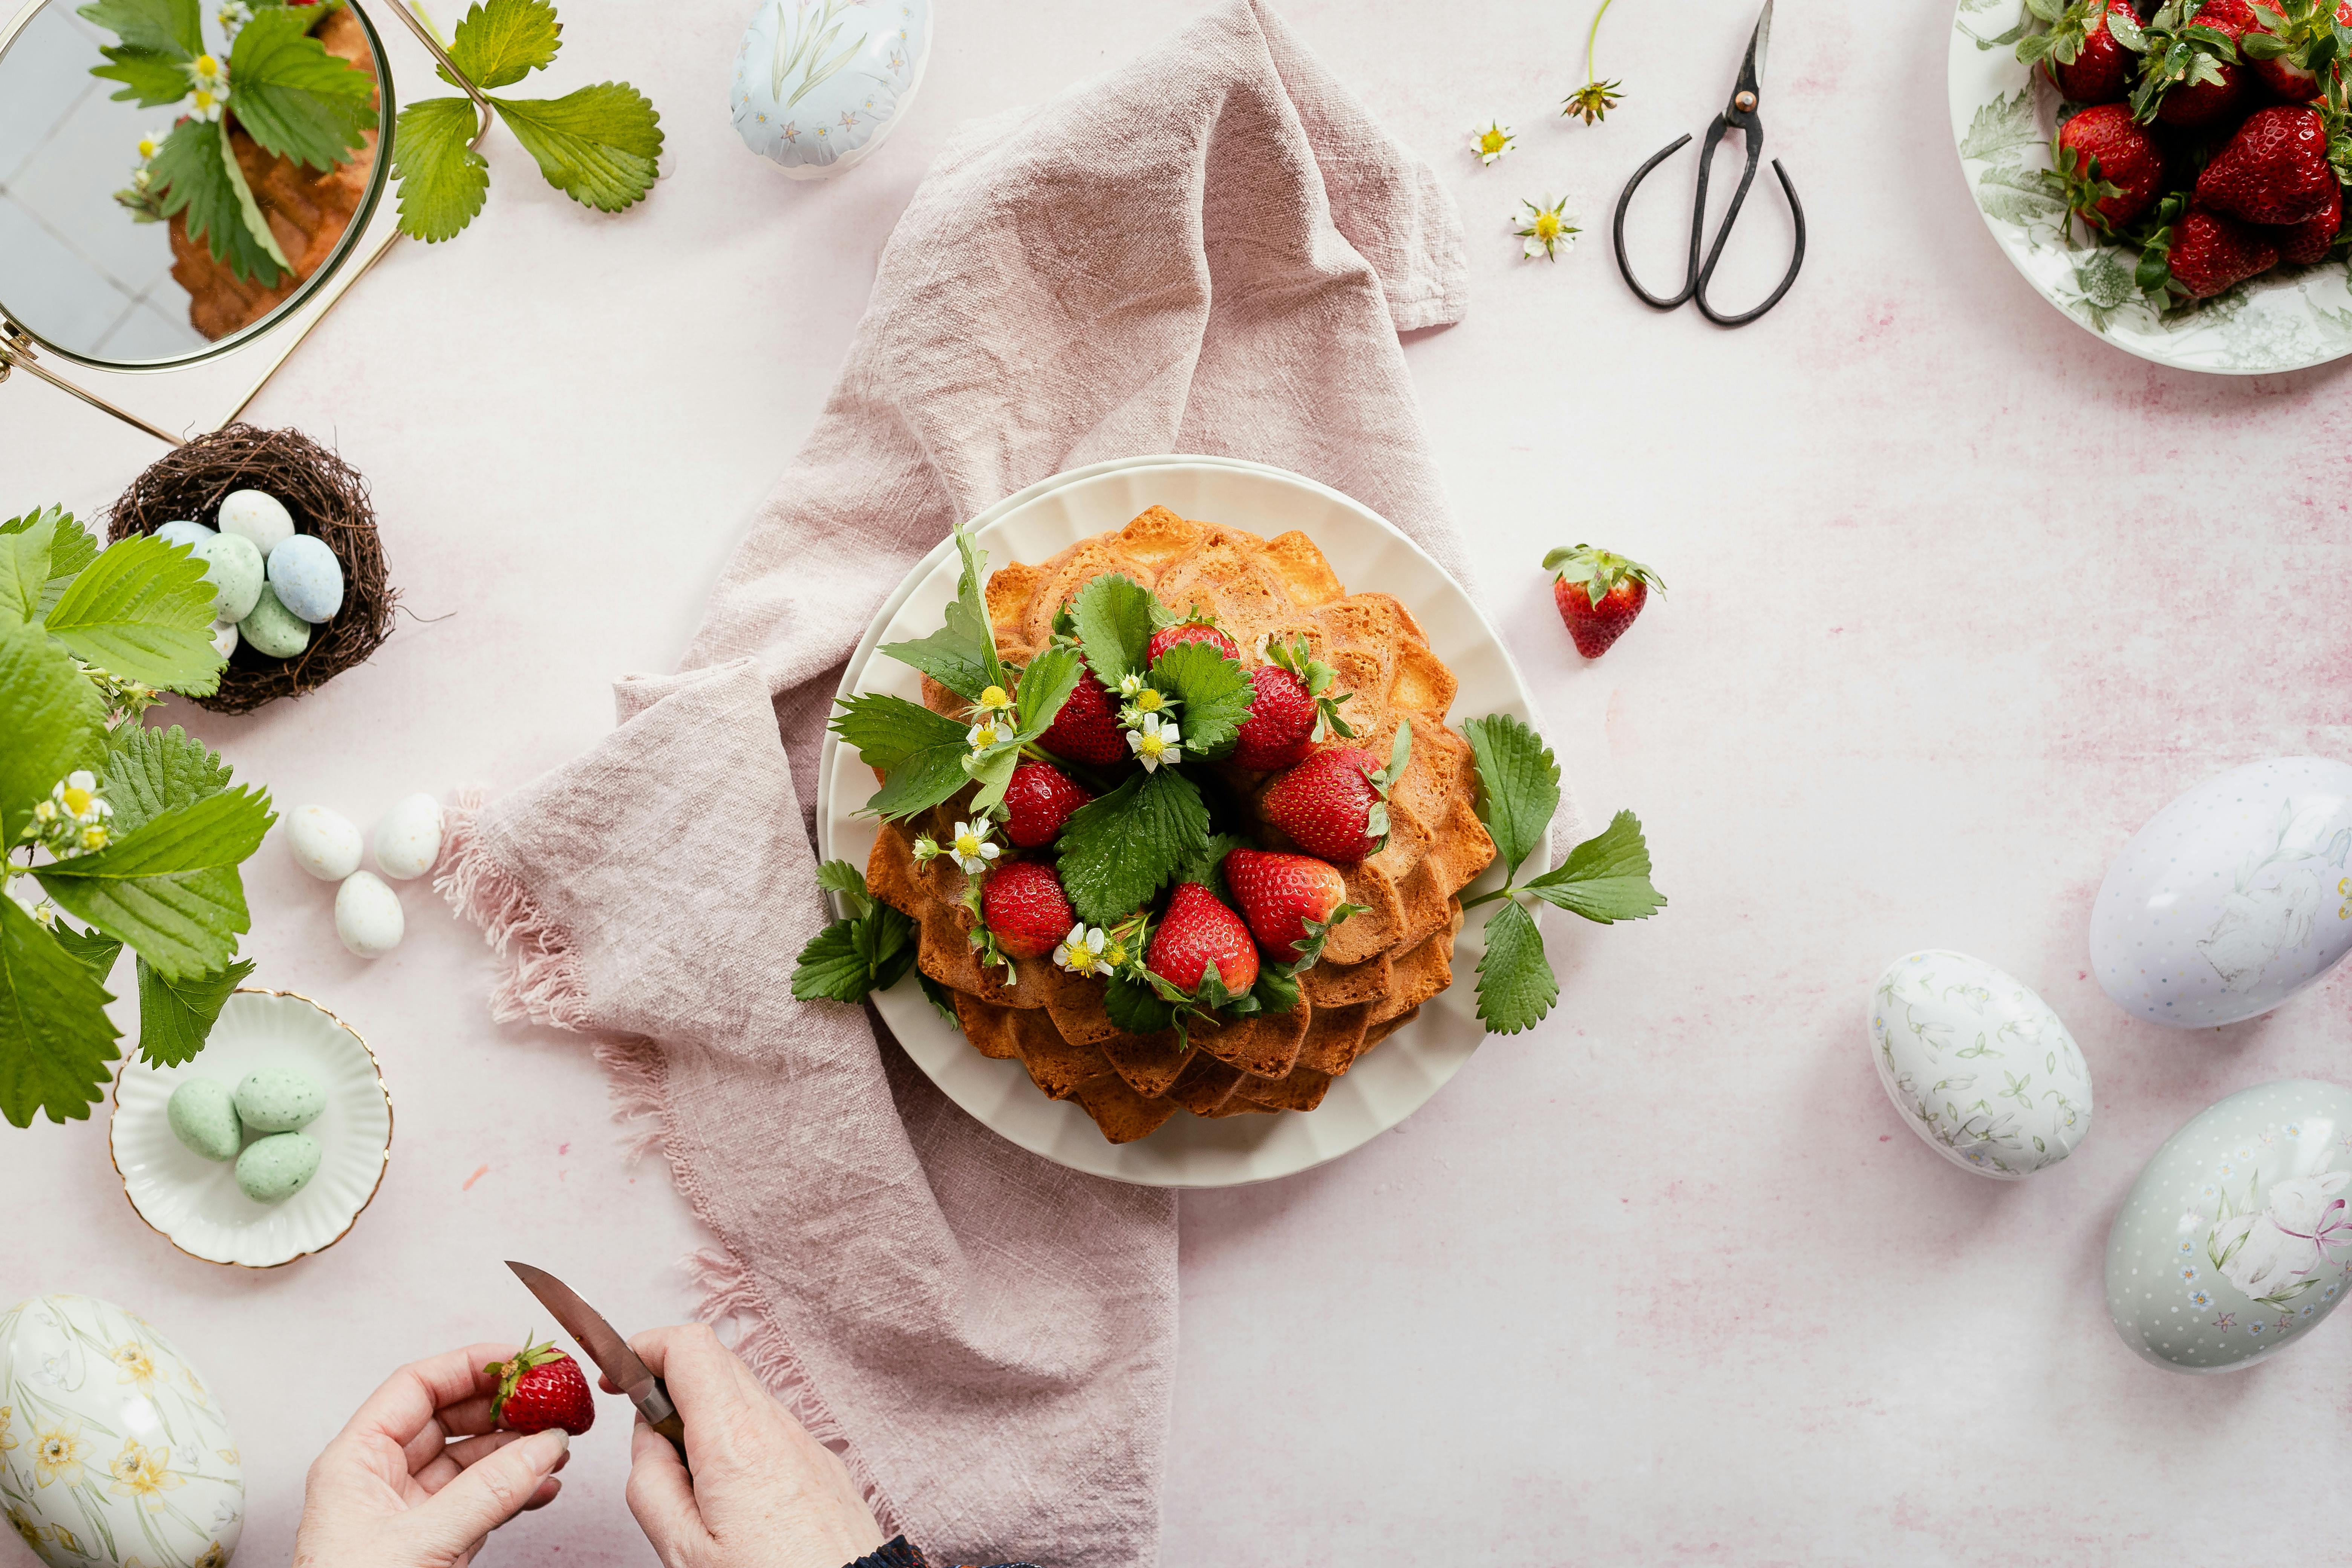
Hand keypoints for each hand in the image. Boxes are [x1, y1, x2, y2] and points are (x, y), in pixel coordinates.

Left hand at [293, 1343, 572, 1567]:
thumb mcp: (420, 1544)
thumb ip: (487, 1493)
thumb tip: (544, 1446)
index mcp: (355, 1462)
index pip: (414, 1387)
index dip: (469, 1365)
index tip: (521, 1359)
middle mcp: (380, 1480)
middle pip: (448, 1419)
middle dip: (504, 1409)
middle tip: (552, 1401)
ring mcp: (407, 1513)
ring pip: (470, 1461)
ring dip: (518, 1451)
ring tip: (559, 1445)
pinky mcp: (432, 1544)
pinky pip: (480, 1502)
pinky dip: (516, 1491)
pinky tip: (545, 1486)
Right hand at [616, 1323, 884, 1567]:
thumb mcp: (682, 1549)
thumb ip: (650, 1484)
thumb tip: (646, 1438)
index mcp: (735, 1439)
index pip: (689, 1346)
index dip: (644, 1347)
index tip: (617, 1377)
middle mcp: (777, 1427)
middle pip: (715, 1362)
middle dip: (669, 1382)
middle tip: (647, 1434)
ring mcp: (806, 1442)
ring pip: (744, 1396)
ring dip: (705, 1415)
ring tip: (690, 1480)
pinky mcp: (823, 1464)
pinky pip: (771, 1428)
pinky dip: (738, 1438)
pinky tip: (730, 1492)